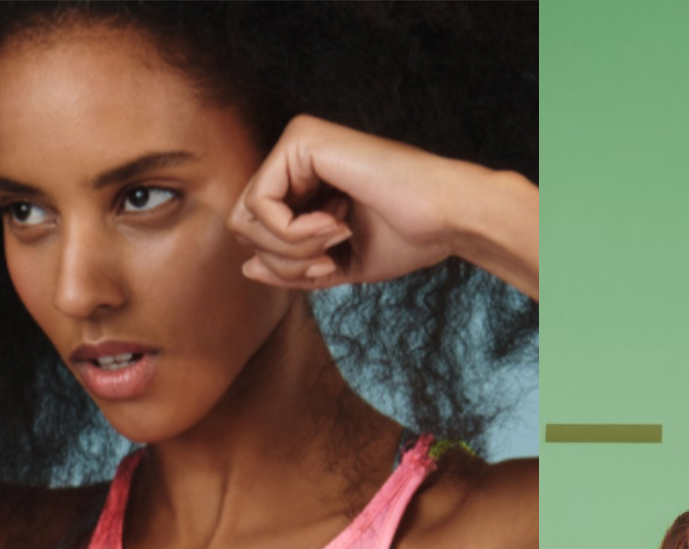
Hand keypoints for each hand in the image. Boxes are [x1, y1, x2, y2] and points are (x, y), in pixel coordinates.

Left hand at [227, 114, 479, 290]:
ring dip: (290, 249)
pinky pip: (259, 204)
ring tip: (336, 239)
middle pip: (243, 225)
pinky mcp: (300, 139)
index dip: (286, 267)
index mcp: (305, 179)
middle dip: (282, 261)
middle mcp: (295, 154)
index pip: (257, 233)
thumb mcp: (337, 263)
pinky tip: (336, 224)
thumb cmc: (407, 237)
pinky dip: (293, 232)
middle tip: (328, 262)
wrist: (445, 216)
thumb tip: (244, 269)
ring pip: (245, 216)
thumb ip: (292, 267)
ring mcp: (297, 142)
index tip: (329, 269)